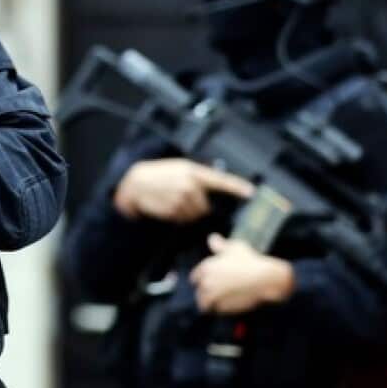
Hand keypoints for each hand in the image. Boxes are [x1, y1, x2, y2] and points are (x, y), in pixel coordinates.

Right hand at [113, 158, 253, 222]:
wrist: (135, 183)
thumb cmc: (157, 176)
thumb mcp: (178, 168)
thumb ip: (196, 177)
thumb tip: (211, 187)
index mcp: (193, 171)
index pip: (220, 180)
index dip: (236, 187)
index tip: (250, 192)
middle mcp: (189, 184)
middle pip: (205, 205)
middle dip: (198, 205)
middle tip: (183, 199)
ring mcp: (181, 198)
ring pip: (194, 213)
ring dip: (187, 212)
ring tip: (173, 201)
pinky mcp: (173, 210)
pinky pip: (182, 219)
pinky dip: (177, 217)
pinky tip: (168, 207)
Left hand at [189, 234, 293, 315]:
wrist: (265, 278)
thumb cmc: (250, 260)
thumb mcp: (235, 247)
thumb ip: (220, 244)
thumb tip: (211, 238)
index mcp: (206, 267)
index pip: (195, 277)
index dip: (201, 280)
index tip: (206, 283)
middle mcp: (207, 282)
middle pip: (199, 291)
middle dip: (205, 293)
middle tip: (214, 294)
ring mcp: (214, 296)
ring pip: (203, 304)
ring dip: (208, 304)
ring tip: (216, 304)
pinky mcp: (222, 308)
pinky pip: (215, 311)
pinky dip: (219, 310)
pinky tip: (227, 306)